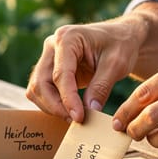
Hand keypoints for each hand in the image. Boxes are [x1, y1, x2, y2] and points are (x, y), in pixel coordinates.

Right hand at [25, 19, 142, 122]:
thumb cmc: (120, 45)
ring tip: (74, 117)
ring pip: (37, 88)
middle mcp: (52, 46)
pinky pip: (42, 90)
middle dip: (55, 105)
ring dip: (51, 106)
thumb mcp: (117, 64)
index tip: (79, 118)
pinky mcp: (49, 69)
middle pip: (41, 82)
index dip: (68, 99)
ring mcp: (48, 57)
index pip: (60, 74)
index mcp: (67, 38)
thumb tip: (89, 110)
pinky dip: (52, 103)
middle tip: (75, 121)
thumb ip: (101, 86)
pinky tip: (69, 110)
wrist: (120, 37)